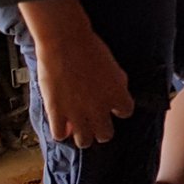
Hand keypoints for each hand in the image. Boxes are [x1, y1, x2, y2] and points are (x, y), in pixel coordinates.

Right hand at [33, 24, 134, 148]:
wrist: (65, 42)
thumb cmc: (89, 48)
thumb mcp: (114, 67)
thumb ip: (116, 85)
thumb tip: (114, 98)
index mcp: (118, 94)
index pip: (126, 112)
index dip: (118, 110)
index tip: (112, 107)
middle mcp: (100, 107)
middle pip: (106, 134)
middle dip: (101, 130)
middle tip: (95, 124)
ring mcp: (78, 112)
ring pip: (84, 141)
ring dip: (82, 136)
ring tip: (78, 129)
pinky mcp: (57, 112)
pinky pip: (59, 135)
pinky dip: (61, 132)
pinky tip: (61, 126)